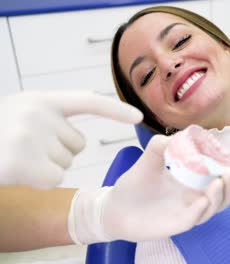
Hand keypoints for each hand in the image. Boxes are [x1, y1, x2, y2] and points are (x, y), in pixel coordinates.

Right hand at [0, 91, 142, 188]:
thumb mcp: (19, 115)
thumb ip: (49, 119)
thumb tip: (79, 141)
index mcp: (38, 100)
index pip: (86, 101)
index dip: (114, 110)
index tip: (139, 117)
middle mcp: (37, 113)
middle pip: (77, 143)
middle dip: (57, 151)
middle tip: (25, 148)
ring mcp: (30, 136)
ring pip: (66, 162)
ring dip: (46, 166)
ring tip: (17, 157)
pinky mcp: (25, 161)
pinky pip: (54, 178)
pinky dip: (39, 181)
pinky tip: (18, 172)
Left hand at [69, 134, 229, 243]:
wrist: (114, 208)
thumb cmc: (133, 186)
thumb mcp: (148, 160)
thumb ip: (161, 146)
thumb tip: (179, 135)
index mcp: (192, 183)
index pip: (219, 179)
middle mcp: (194, 199)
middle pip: (224, 195)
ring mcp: (188, 212)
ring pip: (214, 208)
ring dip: (221, 195)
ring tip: (220, 180)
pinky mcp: (178, 224)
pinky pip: (196, 218)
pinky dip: (203, 209)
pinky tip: (204, 198)